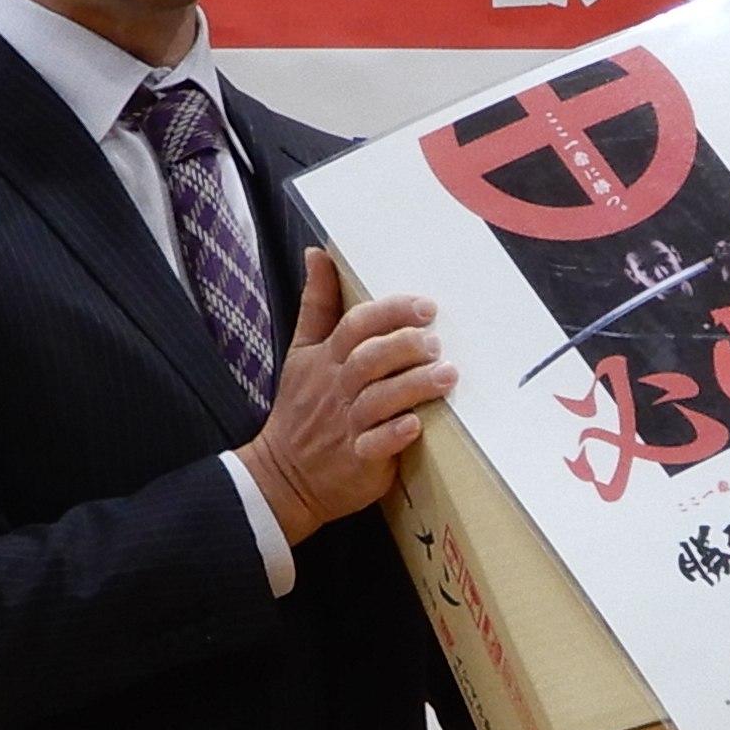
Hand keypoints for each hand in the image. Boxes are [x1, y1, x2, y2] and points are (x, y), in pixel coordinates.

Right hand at [238, 252, 453, 541]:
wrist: (282, 476)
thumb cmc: (300, 409)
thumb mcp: (300, 352)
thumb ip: (316, 305)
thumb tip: (318, 254)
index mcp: (326, 359)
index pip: (354, 326)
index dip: (390, 313)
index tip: (426, 307)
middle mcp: (336, 389)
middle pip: (369, 358)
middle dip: (405, 346)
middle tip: (437, 341)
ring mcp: (346, 425)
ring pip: (379, 399)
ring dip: (413, 385)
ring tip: (447, 375)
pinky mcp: (356, 459)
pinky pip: (375, 446)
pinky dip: (395, 434)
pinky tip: (416, 425)